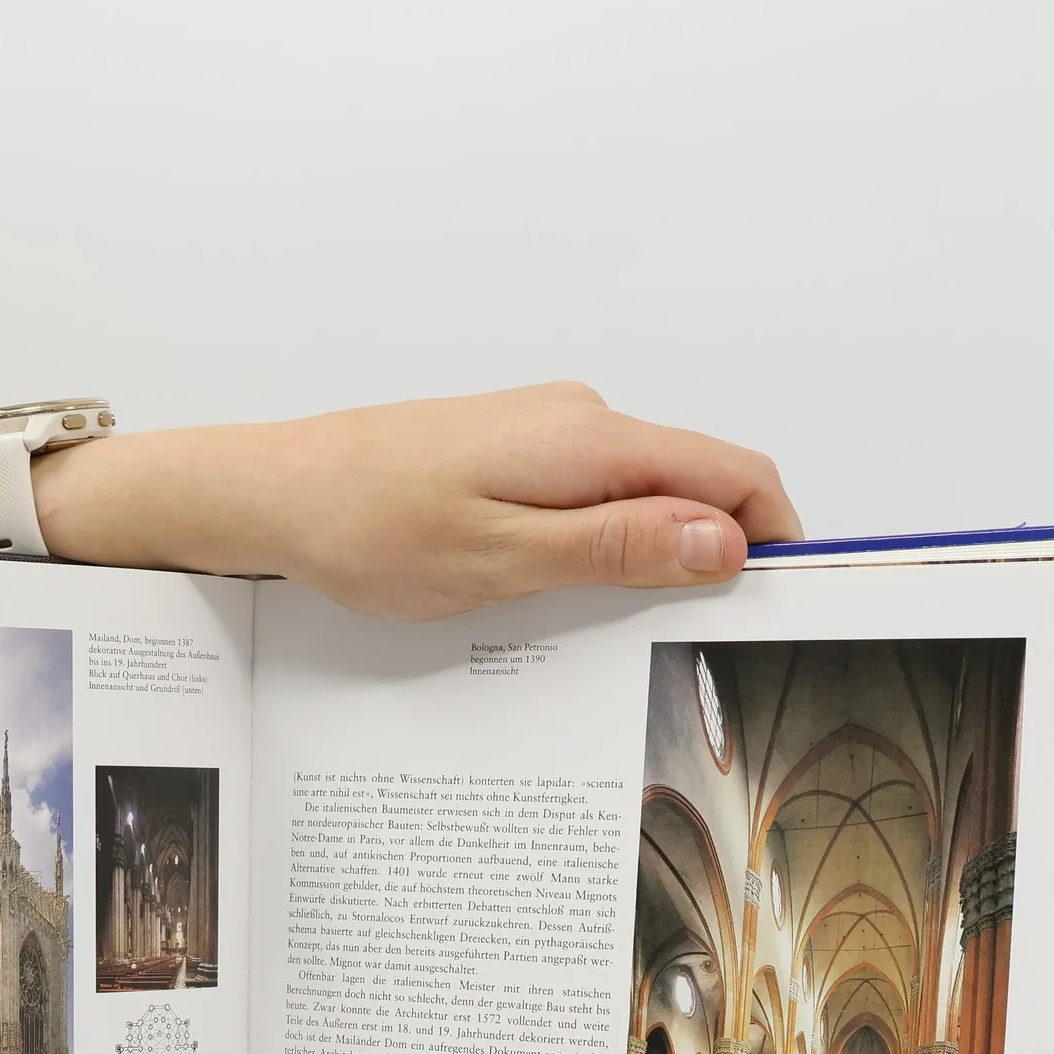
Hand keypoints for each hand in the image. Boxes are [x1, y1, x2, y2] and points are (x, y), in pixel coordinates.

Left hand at [36, 381, 802, 618]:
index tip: (775, 598)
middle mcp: (579, 420)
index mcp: (592, 441)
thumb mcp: (507, 560)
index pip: (734, 473)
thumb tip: (722, 539)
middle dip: (709, 554)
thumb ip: (620, 547)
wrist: (279, 491)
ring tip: (602, 616)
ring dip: (646, 553)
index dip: (773, 535)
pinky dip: (599, 541)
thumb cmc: (372, 524)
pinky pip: (590, 494)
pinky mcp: (513, 450)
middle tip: (684, 633)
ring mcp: (545, 431)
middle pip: (694, 482)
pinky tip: (555, 587)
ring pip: (640, 492)